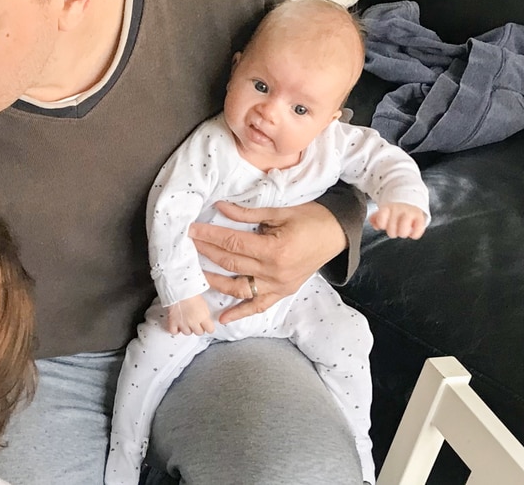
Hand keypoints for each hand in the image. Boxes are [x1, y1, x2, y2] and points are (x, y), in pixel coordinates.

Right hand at [164, 294, 213, 335]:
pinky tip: (176, 326)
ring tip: (186, 322)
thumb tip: (206, 316)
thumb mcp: (203, 301)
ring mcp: (183, 322)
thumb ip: (205, 312)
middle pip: (199, 332)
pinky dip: (175, 330)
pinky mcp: (172, 321)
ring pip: (187, 333)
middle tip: (196, 322)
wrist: (177, 287)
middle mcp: (194, 322)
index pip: (210, 330)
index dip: (209, 327)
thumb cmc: (191, 290)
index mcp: (203, 316)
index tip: (207, 325)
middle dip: (198, 328)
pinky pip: (174, 331)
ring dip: (187, 328)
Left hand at [192, 201, 344, 324]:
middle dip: (206, 252)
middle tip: (188, 244)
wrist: (337, 234)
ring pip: (239, 289)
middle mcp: (275, 272)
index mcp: (274, 250)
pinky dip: (240, 313)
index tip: (192, 230)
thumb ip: (247, 214)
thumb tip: (220, 207)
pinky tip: (223, 318)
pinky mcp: (283, 293)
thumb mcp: (279, 212)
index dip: (210, 236)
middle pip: (231, 264)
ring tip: (196, 274)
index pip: (233, 244)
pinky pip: (259, 306)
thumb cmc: (310, 219)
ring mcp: (279, 286)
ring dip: (215, 283)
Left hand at [369, 203, 427, 238]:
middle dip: (392, 232)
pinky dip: (414, 234)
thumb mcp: (383, 211)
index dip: (382, 225)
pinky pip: (418, 230)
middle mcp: (399, 210)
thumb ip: (375, 218)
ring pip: (403, 231)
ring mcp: (410, 213)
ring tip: (402, 231)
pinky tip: (411, 232)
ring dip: (402, 233)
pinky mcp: (420, 218)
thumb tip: (375, 225)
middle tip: (394, 229)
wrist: (409, 200)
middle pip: (391, 229)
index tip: (384, 225)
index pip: (381, 220)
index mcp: (387, 208)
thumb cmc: (394, 209)